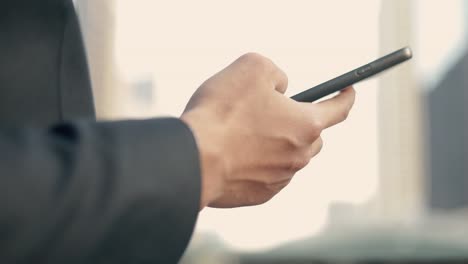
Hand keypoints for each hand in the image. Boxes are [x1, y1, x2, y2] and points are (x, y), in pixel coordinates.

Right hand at [180, 53, 354, 208]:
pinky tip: (236, 153)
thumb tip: (281, 89)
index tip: (348, 92)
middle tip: (270, 111)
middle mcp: (299, 156)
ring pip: (288, 156)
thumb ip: (276, 73)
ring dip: (276, 143)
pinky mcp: (259, 195)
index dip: (346, 97)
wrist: (192, 158)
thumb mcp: (252, 67)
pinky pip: (268, 174)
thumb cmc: (221, 112)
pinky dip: (259, 162)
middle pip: (312, 136)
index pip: (339, 109)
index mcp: (306, 124)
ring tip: (244, 132)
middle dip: (299, 122)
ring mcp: (280, 179)